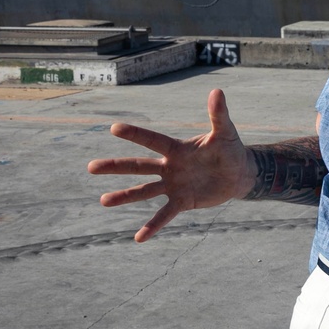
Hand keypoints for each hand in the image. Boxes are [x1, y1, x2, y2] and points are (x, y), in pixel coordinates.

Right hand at [87, 89, 253, 241]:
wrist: (239, 174)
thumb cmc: (230, 149)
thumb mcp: (225, 132)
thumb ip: (218, 114)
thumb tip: (217, 91)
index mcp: (177, 149)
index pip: (153, 140)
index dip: (136, 135)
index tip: (114, 128)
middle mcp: (170, 167)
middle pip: (139, 166)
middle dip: (115, 166)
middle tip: (90, 167)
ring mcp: (174, 185)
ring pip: (144, 191)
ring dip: (124, 196)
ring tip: (103, 201)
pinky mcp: (182, 201)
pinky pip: (164, 215)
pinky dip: (152, 226)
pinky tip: (138, 238)